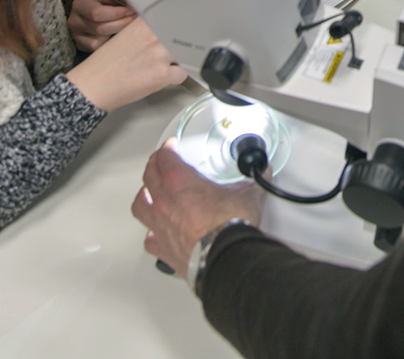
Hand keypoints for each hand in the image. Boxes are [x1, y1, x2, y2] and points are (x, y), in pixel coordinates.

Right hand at [65, 18, 186, 111]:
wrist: (92, 85)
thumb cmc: (105, 64)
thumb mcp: (126, 36)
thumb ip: (147, 31)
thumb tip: (167, 31)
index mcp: (144, 24)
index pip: (173, 19)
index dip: (177, 28)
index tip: (180, 30)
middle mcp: (153, 36)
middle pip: (181, 37)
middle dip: (177, 47)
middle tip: (165, 55)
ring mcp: (158, 55)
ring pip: (184, 55)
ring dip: (176, 62)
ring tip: (161, 67)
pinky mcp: (161, 74)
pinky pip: (182, 74)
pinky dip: (174, 78)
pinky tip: (161, 78)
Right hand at [68, 0, 135, 51]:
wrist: (88, 3)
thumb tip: (135, 5)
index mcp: (80, 4)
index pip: (97, 14)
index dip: (118, 14)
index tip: (133, 10)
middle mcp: (74, 20)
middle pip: (100, 29)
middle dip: (122, 24)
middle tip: (135, 19)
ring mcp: (76, 34)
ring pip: (100, 40)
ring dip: (117, 33)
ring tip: (126, 24)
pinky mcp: (81, 44)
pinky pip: (98, 47)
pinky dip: (109, 42)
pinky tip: (114, 32)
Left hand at [132, 140, 263, 273]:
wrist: (226, 257)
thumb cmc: (230, 225)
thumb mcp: (247, 194)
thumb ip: (251, 182)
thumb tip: (262, 174)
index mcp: (181, 182)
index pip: (165, 157)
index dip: (167, 148)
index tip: (170, 147)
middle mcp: (165, 202)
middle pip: (149, 176)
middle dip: (154, 166)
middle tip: (159, 162)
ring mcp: (160, 226)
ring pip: (140, 205)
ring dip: (144, 196)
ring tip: (149, 193)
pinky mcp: (162, 248)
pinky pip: (149, 238)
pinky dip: (152, 232)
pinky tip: (157, 232)